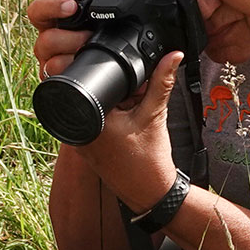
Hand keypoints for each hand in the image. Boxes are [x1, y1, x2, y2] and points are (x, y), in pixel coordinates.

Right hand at [24, 0, 113, 81]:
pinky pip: (57, 80)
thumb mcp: (99, 13)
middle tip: (89, 36)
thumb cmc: (95, 38)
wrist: (105, 72)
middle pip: (45, 40)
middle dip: (69, 38)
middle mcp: (47, 44)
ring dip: (73, 56)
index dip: (51, 7)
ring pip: (50, 62)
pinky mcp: (56, 83)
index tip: (71, 6)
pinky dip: (72, 74)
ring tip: (91, 52)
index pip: (38, 11)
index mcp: (54, 23)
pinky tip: (86, 70)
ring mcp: (49, 65)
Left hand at [83, 48, 183, 205]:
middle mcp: (77, 129)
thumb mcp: (155, 115)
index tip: (134, 95)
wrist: (150, 193)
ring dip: (113, 106)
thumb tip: (172, 56)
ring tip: (129, 126)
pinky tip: (124, 133)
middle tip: (134, 112)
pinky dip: (109, 120)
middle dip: (116, 94)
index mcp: (91, 118)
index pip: (95, 81)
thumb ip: (161, 82)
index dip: (118, 81)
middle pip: (93, 93)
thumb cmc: (149, 161)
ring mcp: (78, 140)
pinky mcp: (84, 147)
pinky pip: (93, 121)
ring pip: (93, 106)